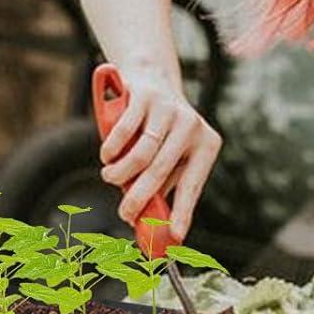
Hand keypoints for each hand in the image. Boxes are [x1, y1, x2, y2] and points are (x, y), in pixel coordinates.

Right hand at [98, 65, 221, 237]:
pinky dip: (112, 148)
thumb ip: (164, 184)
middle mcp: (191, 125)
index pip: (193, 185)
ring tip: (110, 177)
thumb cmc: (162, 129)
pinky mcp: (145, 95)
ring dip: (121, 172)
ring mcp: (169, 108)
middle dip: (139, 198)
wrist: (152, 77)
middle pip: (161, 171)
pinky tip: (107, 156)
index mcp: (206, 144)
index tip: (174, 236)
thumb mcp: (171, 155)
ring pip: (142, 152)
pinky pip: (124, 130)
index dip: (182, 212)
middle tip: (125, 214)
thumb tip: (151, 222)